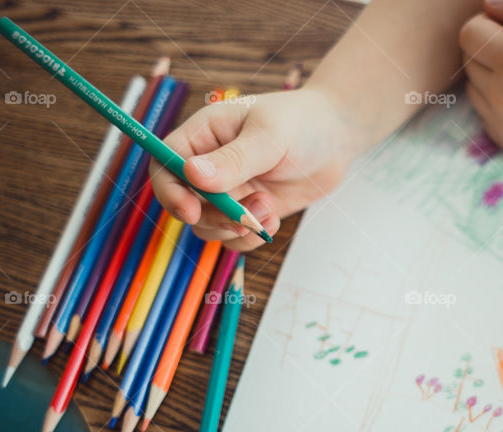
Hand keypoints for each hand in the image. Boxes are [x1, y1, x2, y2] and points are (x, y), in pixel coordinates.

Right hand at [150, 87, 354, 250]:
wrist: (337, 138)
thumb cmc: (302, 123)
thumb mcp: (269, 137)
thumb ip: (233, 160)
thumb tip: (192, 175)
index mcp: (203, 136)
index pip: (165, 166)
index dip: (169, 191)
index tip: (190, 211)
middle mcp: (209, 166)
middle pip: (184, 204)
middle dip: (212, 218)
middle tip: (244, 218)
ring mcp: (228, 191)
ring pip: (208, 226)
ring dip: (235, 228)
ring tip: (268, 209)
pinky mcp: (248, 210)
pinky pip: (235, 238)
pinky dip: (251, 237)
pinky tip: (274, 219)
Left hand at [459, 0, 502, 163]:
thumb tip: (486, 4)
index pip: (469, 34)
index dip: (486, 24)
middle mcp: (501, 96)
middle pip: (468, 60)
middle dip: (488, 48)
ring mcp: (501, 124)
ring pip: (473, 88)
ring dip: (490, 76)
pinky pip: (484, 115)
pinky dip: (497, 104)